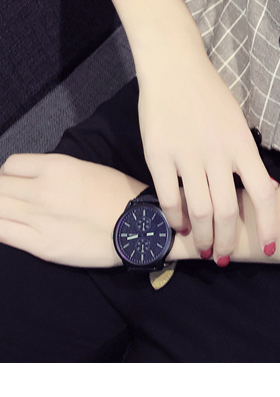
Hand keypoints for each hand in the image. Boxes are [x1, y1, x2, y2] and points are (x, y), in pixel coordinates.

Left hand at [0, 153, 145, 266]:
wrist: (136, 225)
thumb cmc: (117, 193)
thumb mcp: (86, 169)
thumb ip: (55, 172)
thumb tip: (32, 179)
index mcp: (55, 166)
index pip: (10, 165)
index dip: (7, 174)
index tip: (13, 182)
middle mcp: (42, 190)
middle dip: (0, 192)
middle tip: (10, 200)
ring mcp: (38, 218)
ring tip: (9, 214)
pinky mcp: (40, 245)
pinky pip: (2, 234)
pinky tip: (7, 228)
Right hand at [136, 50, 278, 262]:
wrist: (174, 67)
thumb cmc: (210, 94)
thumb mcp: (238, 122)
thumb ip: (247, 156)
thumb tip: (264, 190)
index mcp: (242, 143)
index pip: (263, 193)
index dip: (267, 225)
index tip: (267, 247)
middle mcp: (217, 152)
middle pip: (228, 210)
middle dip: (227, 240)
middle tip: (222, 256)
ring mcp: (187, 155)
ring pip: (199, 210)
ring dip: (202, 236)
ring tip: (202, 248)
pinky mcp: (159, 155)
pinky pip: (168, 197)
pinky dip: (175, 218)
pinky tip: (180, 226)